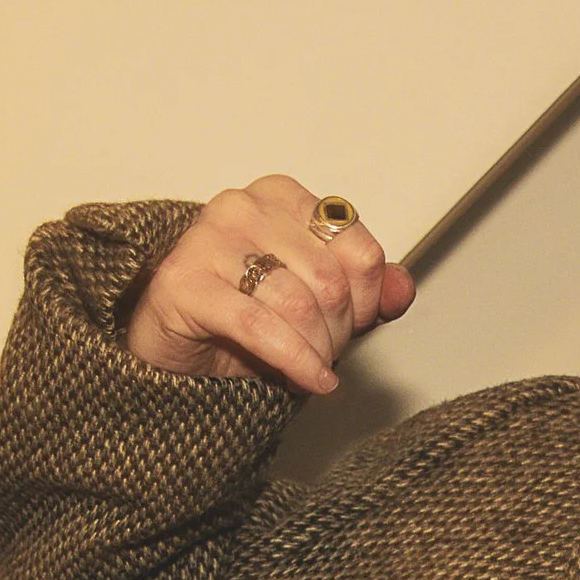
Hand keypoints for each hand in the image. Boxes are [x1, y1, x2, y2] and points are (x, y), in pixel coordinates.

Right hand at [125, 174, 415, 392]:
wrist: (177, 359)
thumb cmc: (245, 325)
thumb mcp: (318, 307)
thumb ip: (365, 292)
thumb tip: (402, 288)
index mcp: (280, 197)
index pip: (357, 246)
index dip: (366, 299)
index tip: (353, 325)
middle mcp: (242, 205)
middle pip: (329, 278)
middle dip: (337, 332)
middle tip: (325, 355)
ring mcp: (206, 239)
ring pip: (297, 301)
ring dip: (315, 351)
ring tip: (310, 369)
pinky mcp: (182, 283)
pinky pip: (260, 326)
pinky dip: (294, 361)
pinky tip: (308, 382)